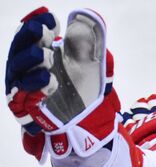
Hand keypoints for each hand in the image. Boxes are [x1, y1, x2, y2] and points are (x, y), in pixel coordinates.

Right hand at [5, 7, 119, 160]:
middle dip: (30, 39)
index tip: (50, 18)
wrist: (84, 115)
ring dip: (32, 62)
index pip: (31, 35)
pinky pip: (25, 97)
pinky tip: (50, 81)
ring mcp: (24, 88)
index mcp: (38, 52)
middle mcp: (27, 68)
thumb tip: (89, 18)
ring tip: (47, 55)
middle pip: (20, 51)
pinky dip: (36, 88)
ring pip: (20, 73)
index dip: (37, 24)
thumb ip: (88, 42)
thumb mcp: (88, 61)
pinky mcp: (27, 107)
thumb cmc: (80, 83)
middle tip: (43, 31)